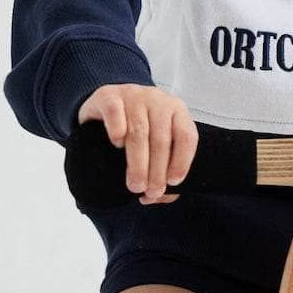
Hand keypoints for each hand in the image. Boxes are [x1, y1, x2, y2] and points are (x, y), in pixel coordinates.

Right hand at [76, 84, 198, 204]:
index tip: (172, 182)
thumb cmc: (135, 127)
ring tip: (135, 184)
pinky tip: (117, 145)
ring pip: (139, 130)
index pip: (186, 136)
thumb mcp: (154, 144)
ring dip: (138, 162)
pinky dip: (117, 130)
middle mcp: (157, 100)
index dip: (181, 161)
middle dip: (156, 170)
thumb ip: (162, 169)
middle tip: (150, 191)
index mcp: (176, 110)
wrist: (106, 102)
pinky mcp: (108, 96)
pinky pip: (115, 112)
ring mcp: (132, 95)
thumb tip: (156, 197)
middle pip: (161, 139)